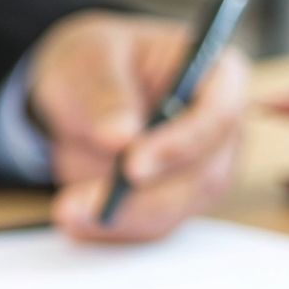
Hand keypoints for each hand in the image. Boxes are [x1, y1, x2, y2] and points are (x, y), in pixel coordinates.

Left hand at [27, 11, 248, 241]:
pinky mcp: (175, 202)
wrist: (76, 96)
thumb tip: (122, 135)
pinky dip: (111, 228)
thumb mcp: (90, 59)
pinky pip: (149, 226)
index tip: (132, 165)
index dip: (181, 144)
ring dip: (122, 217)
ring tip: (68, 210)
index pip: (220, 113)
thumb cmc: (95, 63)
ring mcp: (202, 171)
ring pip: (175, 208)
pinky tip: (75, 221)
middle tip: (84, 202)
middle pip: (203, 175)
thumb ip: (107, 93)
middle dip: (142, 195)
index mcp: (218, 75)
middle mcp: (220, 130)